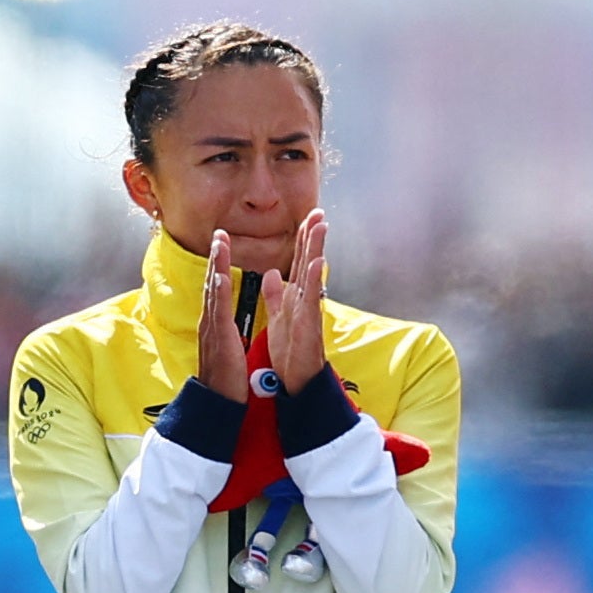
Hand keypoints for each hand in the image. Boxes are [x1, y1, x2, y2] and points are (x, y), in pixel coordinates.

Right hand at [198, 232, 252, 403]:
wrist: (216, 403)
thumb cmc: (226, 380)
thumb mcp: (227, 350)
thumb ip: (225, 333)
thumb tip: (224, 323)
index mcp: (215, 325)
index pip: (218, 290)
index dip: (220, 267)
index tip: (223, 247)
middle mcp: (209, 322)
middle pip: (212, 283)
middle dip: (216, 257)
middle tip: (220, 234)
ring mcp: (211, 327)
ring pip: (214, 289)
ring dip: (217, 264)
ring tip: (220, 242)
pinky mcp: (218, 336)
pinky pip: (219, 308)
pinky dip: (220, 288)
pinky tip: (221, 273)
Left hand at [263, 209, 333, 394]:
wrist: (297, 380)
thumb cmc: (290, 353)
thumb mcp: (277, 317)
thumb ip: (275, 295)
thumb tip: (272, 273)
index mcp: (295, 297)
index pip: (298, 261)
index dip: (302, 239)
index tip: (307, 217)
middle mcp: (305, 299)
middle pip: (309, 261)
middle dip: (313, 236)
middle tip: (319, 212)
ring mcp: (309, 310)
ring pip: (312, 273)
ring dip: (316, 249)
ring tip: (320, 227)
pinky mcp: (309, 323)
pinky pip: (311, 298)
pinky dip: (313, 279)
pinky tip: (316, 262)